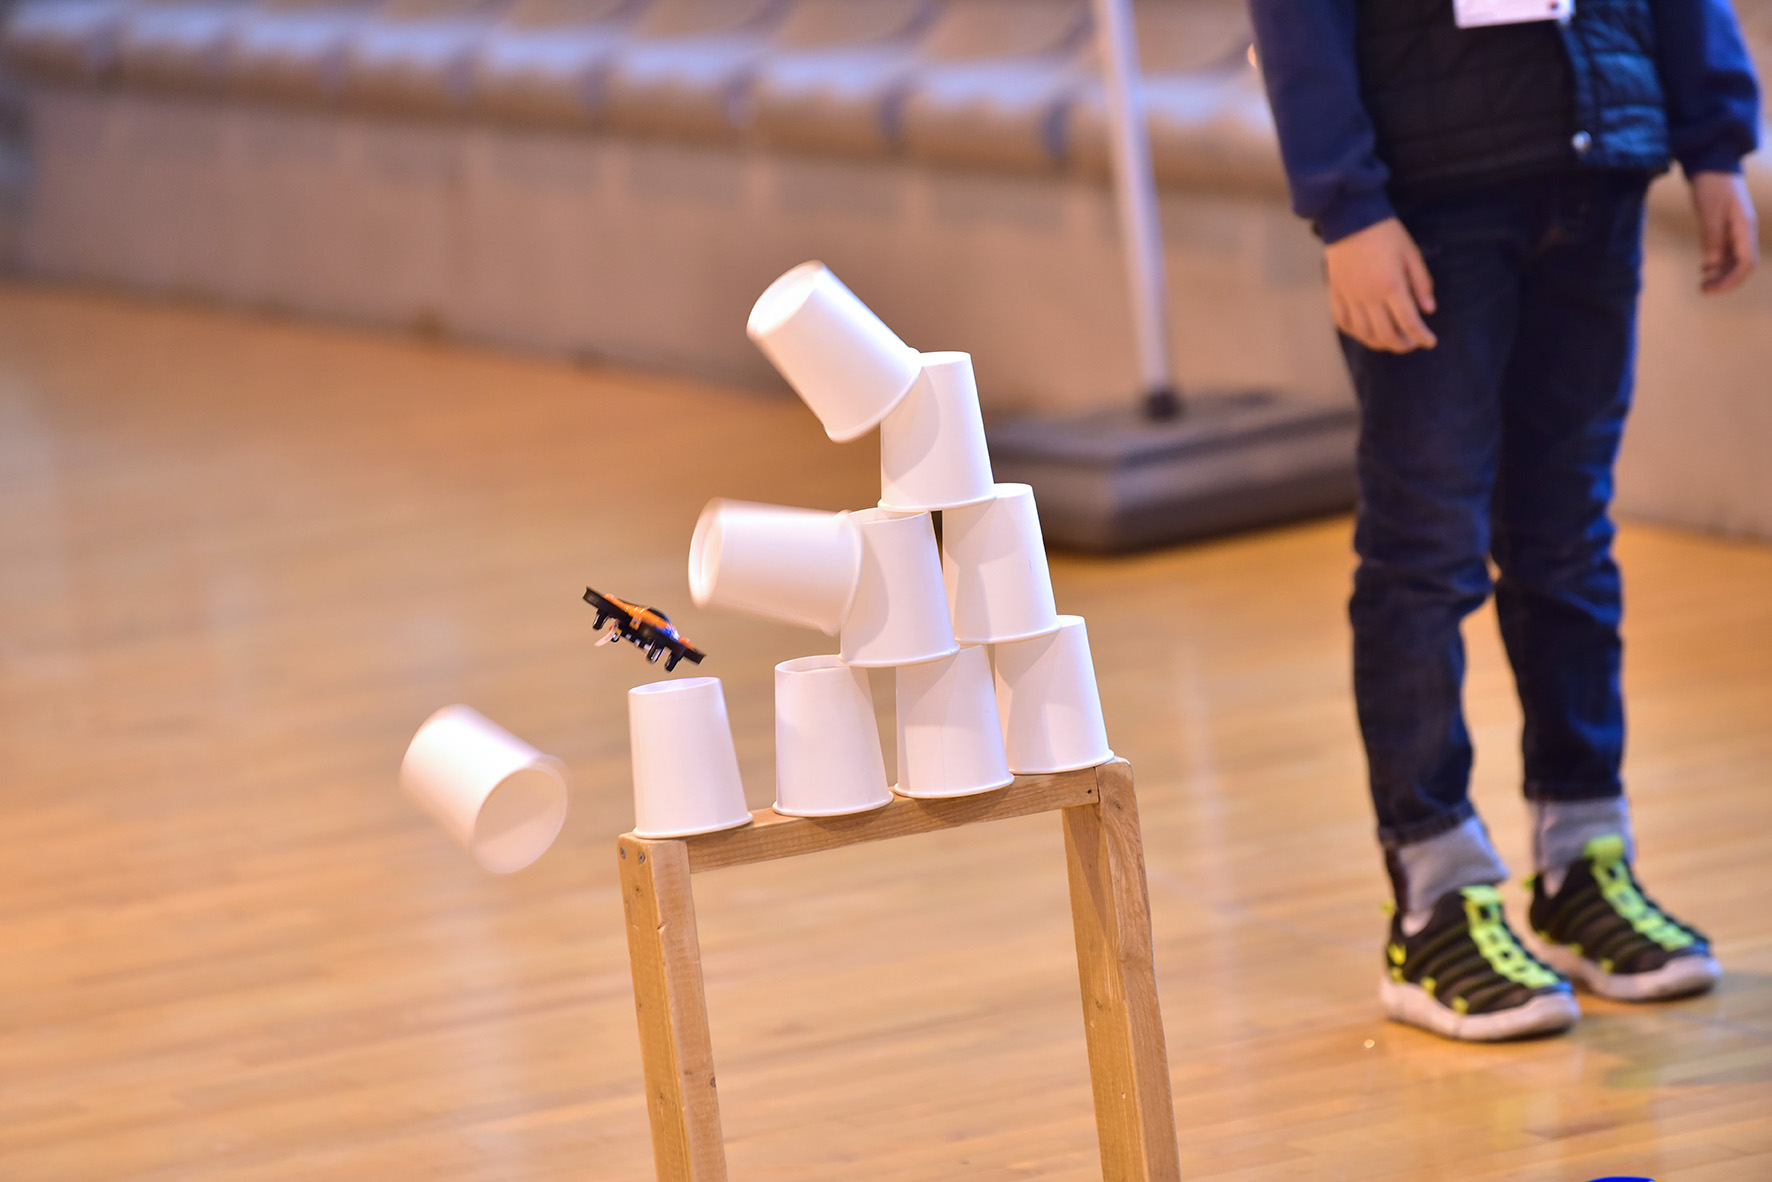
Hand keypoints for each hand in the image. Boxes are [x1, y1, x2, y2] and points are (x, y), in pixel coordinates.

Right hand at [1324, 217, 1437, 352]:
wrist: (1350, 220)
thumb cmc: (1385, 234)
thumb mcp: (1411, 254)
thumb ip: (1421, 283)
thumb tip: (1429, 309)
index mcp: (1391, 286)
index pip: (1409, 322)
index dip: (1422, 337)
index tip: (1430, 342)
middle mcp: (1369, 297)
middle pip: (1385, 334)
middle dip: (1402, 345)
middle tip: (1411, 343)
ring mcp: (1350, 298)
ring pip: (1363, 334)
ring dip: (1379, 343)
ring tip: (1390, 340)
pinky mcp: (1336, 294)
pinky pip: (1343, 323)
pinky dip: (1355, 333)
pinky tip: (1364, 332)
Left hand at [1690, 171, 1757, 294]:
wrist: (1712, 163)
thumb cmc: (1712, 185)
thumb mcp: (1709, 212)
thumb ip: (1712, 238)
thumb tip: (1713, 264)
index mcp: (1745, 227)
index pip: (1746, 263)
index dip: (1731, 280)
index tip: (1710, 289)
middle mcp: (1745, 230)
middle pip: (1743, 264)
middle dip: (1726, 280)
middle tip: (1703, 290)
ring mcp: (1738, 228)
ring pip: (1736, 259)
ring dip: (1721, 273)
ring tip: (1703, 282)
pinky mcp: (1728, 226)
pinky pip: (1728, 250)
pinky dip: (1718, 262)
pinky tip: (1704, 268)